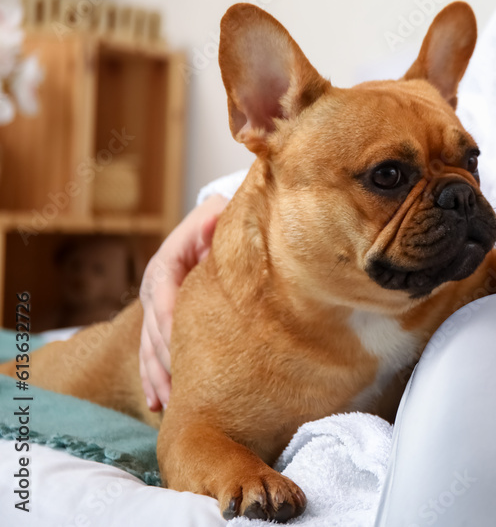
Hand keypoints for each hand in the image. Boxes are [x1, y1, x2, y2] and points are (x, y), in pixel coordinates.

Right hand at [139, 194, 227, 409]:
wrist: (212, 225)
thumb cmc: (218, 224)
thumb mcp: (215, 218)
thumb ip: (213, 222)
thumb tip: (213, 217)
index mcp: (165, 266)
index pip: (165, 302)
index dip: (172, 330)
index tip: (184, 357)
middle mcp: (155, 290)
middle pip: (155, 332)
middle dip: (165, 363)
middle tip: (181, 393)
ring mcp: (155, 307)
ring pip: (149, 348)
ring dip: (157, 378)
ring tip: (168, 405)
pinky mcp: (161, 322)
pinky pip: (151, 353)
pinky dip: (154, 378)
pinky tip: (159, 403)